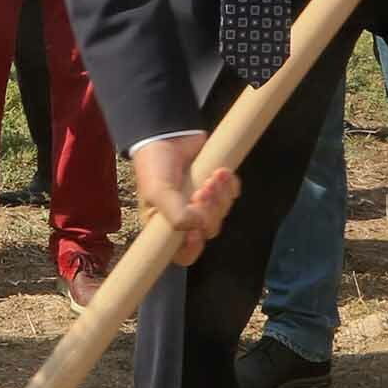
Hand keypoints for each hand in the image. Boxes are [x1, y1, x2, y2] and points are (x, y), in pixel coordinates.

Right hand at [131, 134, 238, 267]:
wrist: (167, 133)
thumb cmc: (154, 166)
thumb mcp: (156, 192)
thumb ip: (175, 215)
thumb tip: (198, 227)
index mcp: (166, 226)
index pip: (183, 254)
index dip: (193, 248)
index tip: (196, 232)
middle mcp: (186, 218)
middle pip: (208, 230)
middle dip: (209, 211)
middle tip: (202, 190)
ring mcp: (203, 203)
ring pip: (222, 213)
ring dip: (220, 196)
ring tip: (212, 176)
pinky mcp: (218, 187)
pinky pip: (232, 195)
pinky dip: (230, 185)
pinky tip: (221, 171)